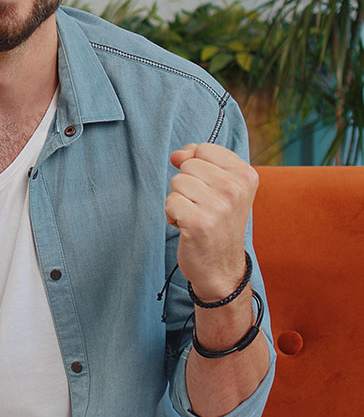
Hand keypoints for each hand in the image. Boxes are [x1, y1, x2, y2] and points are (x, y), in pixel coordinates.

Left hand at [165, 143, 257, 301]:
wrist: (222, 268)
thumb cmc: (218, 223)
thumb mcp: (222, 187)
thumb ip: (201, 161)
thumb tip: (178, 154)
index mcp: (246, 175)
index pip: (204, 149)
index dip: (196, 165)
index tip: (207, 187)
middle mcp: (235, 188)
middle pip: (188, 165)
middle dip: (188, 185)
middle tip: (202, 207)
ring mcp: (218, 206)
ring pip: (177, 182)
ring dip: (180, 200)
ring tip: (196, 216)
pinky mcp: (199, 222)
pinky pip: (170, 202)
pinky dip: (172, 215)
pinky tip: (187, 227)